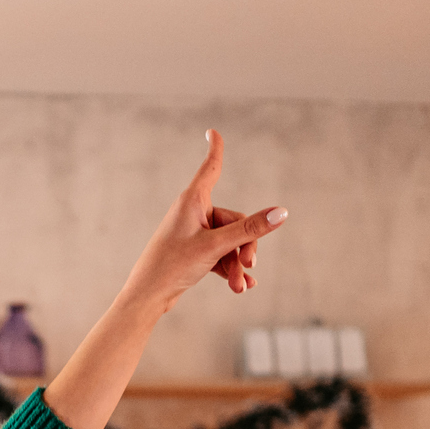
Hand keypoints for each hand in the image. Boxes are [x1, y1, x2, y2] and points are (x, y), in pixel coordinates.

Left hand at [118, 129, 286, 314]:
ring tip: (239, 286)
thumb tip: (281, 213)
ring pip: (229, 243)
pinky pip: (221, 255)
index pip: (210, 169)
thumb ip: (250, 229)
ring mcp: (193, 233)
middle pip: (234, 221)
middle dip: (243, 246)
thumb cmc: (173, 265)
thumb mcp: (215, 246)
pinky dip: (230, 270)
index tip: (212, 132)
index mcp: (192, 200)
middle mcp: (192, 213)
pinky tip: (241, 286)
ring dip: (236, 264)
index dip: (216, 150)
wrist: (148, 296)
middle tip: (249, 266)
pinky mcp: (194, 252)